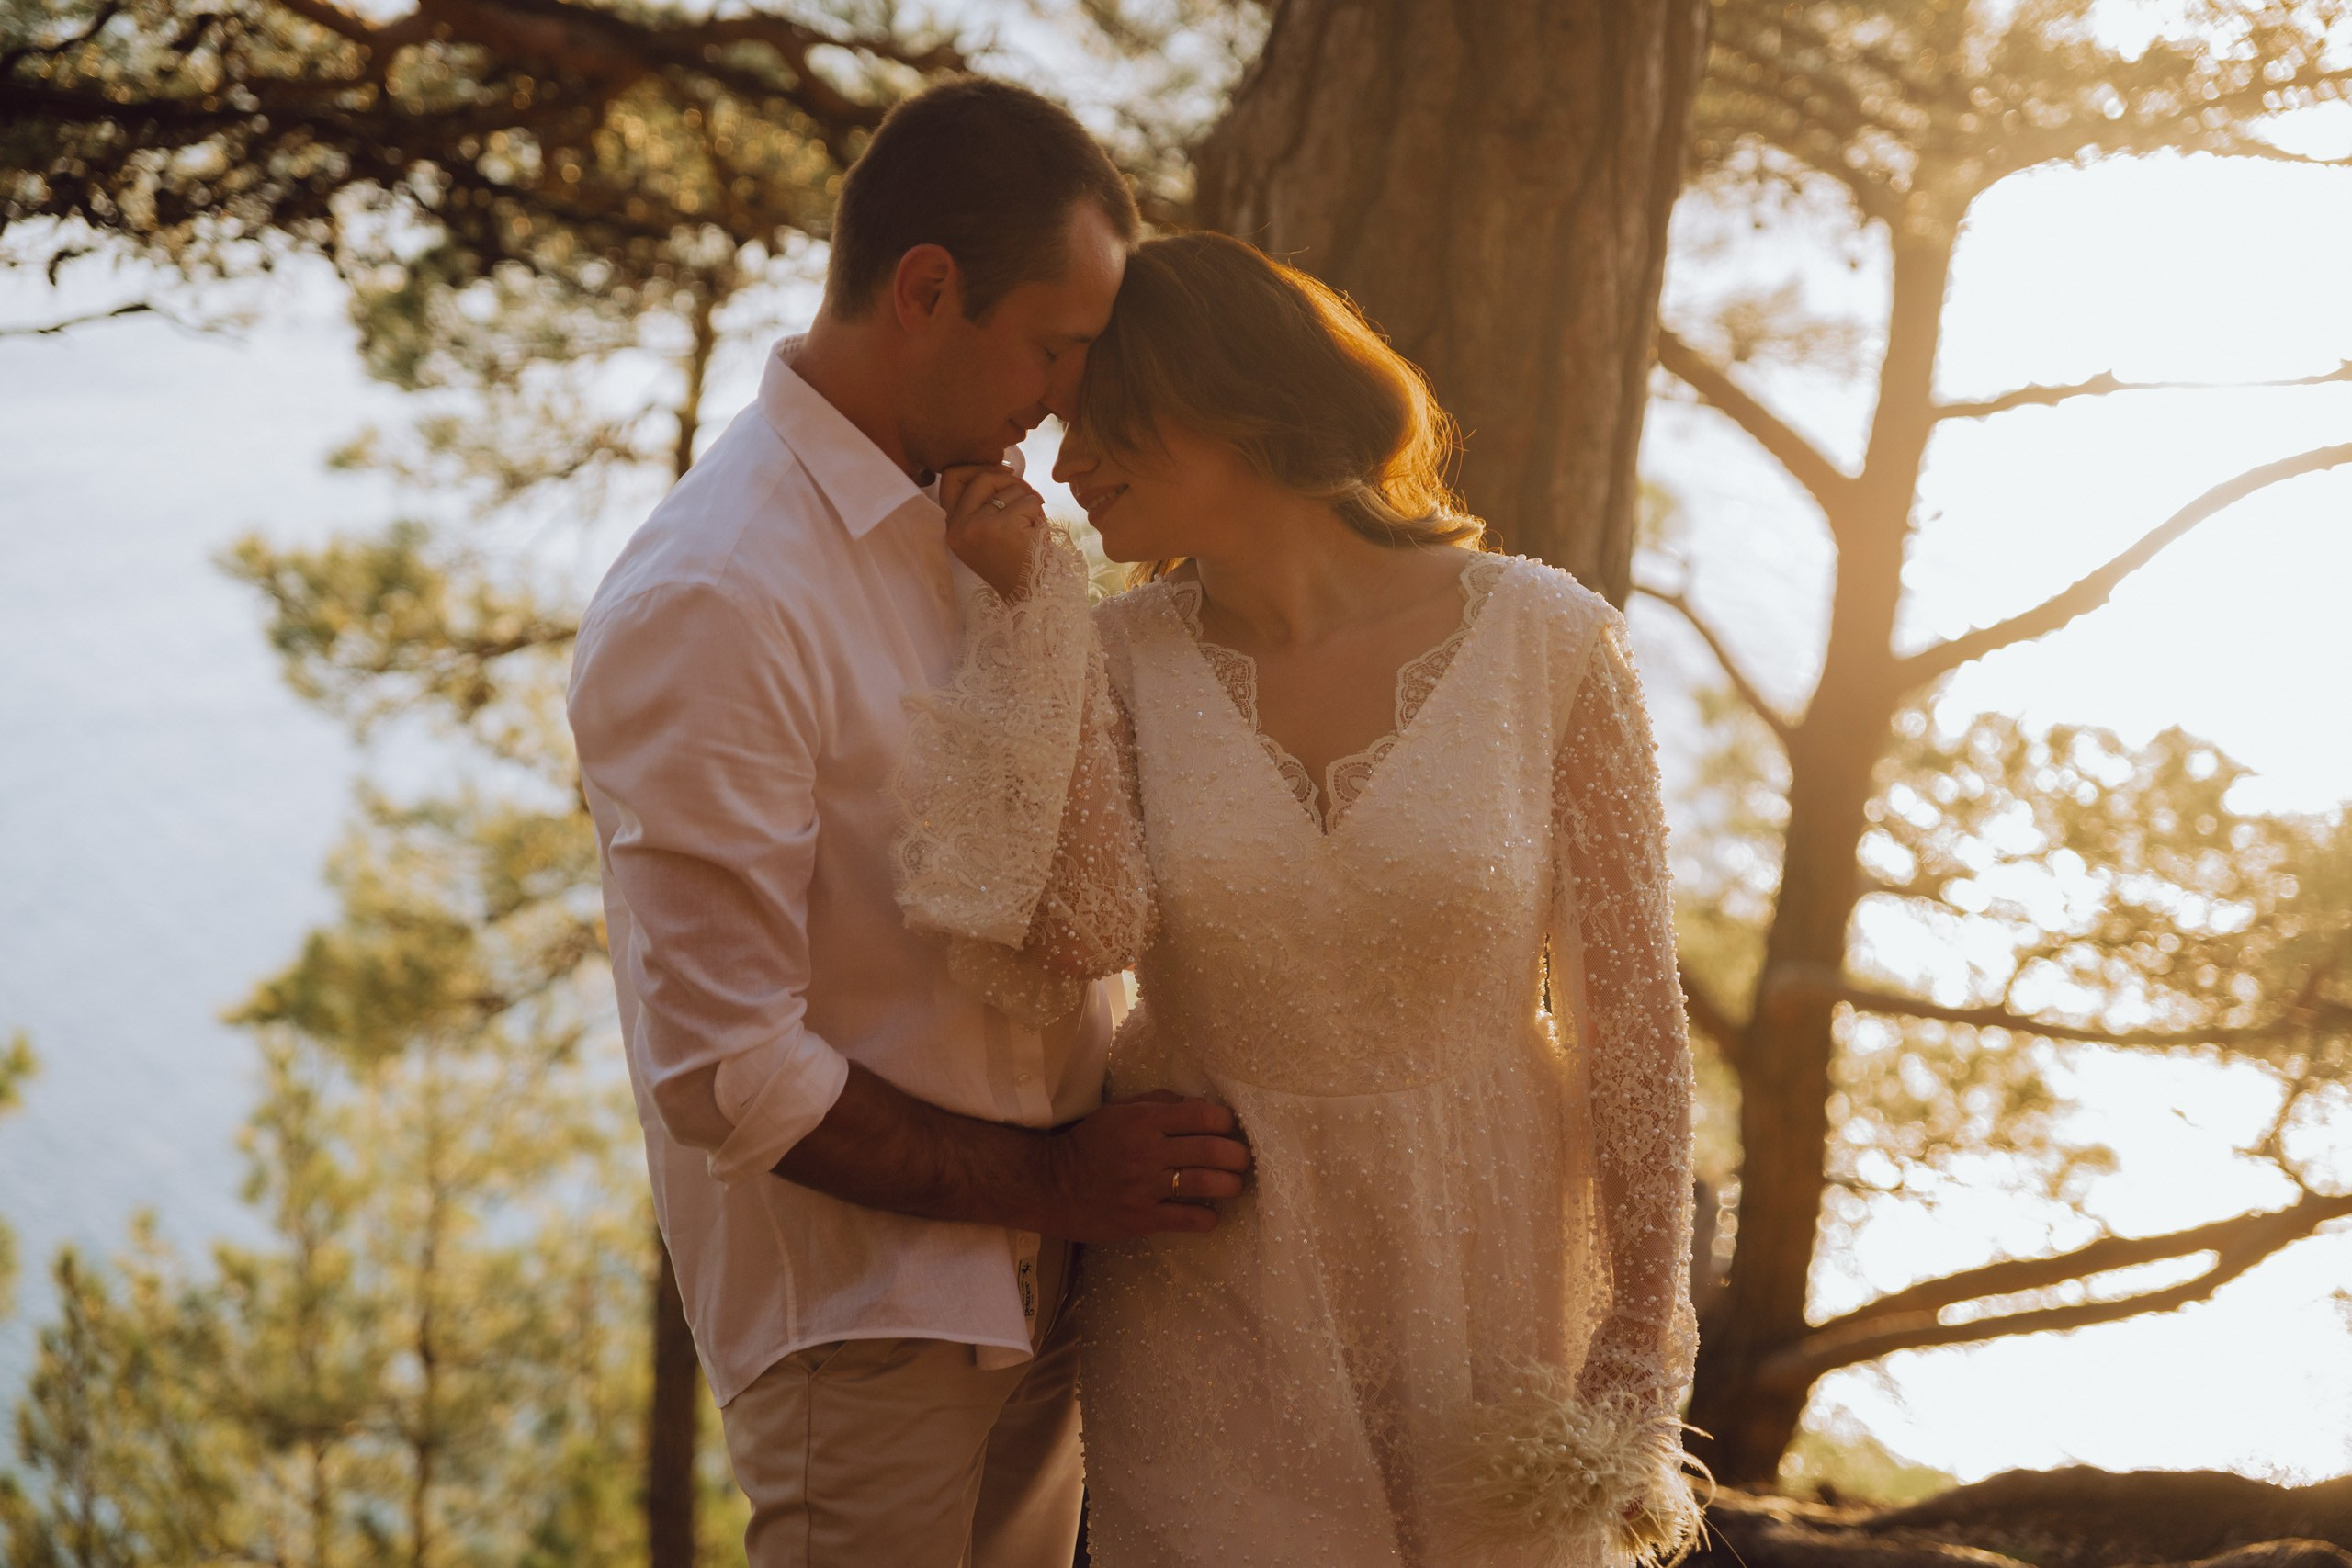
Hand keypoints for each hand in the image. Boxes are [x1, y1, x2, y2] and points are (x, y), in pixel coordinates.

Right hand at [940, 462, 1047, 601]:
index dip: (976, 467)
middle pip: (982, 477)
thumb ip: (982, 501)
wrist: (1028, 595)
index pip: (950, 476)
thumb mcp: (985, 530)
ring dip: (1029, 500)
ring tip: (1031, 525)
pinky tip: (1037, 531)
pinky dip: (1039, 512)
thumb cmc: (1013, 560)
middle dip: (1010, 480)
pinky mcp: (1002, 527)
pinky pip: (1029, 501)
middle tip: (1027, 495)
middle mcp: (958, 526)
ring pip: (1010, 488)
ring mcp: (978, 526)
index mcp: (951, 526)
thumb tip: (1001, 467)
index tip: (1000, 472)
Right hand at [1038, 1091, 1251, 1240]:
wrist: (1051, 1185)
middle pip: (1211, 1150)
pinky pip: (1186, 1219)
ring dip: (1230, 1184)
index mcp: (1143, 1121)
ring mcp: (1144, 1187)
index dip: (1225, 1121)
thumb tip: (1199, 1104)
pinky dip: (1207, 1218)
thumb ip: (1158, 1103)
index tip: (1230, 1128)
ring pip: (1205, 1183)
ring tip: (1234, 1185)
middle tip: (1243, 1159)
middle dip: (1238, 1155)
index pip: (1202, 1115)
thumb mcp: (1118, 1111)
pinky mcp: (1141, 1218)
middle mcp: (1147, 1151)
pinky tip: (1212, 1216)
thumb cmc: (1089, 1143)